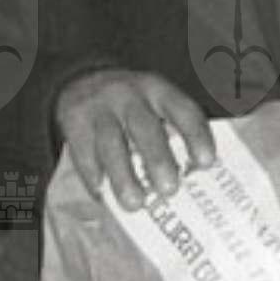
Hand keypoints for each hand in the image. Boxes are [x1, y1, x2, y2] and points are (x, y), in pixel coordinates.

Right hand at [55, 69, 214, 209]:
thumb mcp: (156, 101)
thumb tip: (191, 173)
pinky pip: (83, 152)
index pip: (183, 110)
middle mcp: (129, 95)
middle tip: (170, 190)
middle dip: (158, 160)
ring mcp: (99, 108)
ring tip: (136, 204)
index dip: (196, 136)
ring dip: (123, 177)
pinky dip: (93, 176)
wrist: (82, 76)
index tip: (206, 163)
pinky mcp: (73, 121)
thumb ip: (172, 128)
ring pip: (111, 144)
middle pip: (145, 128)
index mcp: (159, 90)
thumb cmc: (133, 102)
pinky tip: (103, 194)